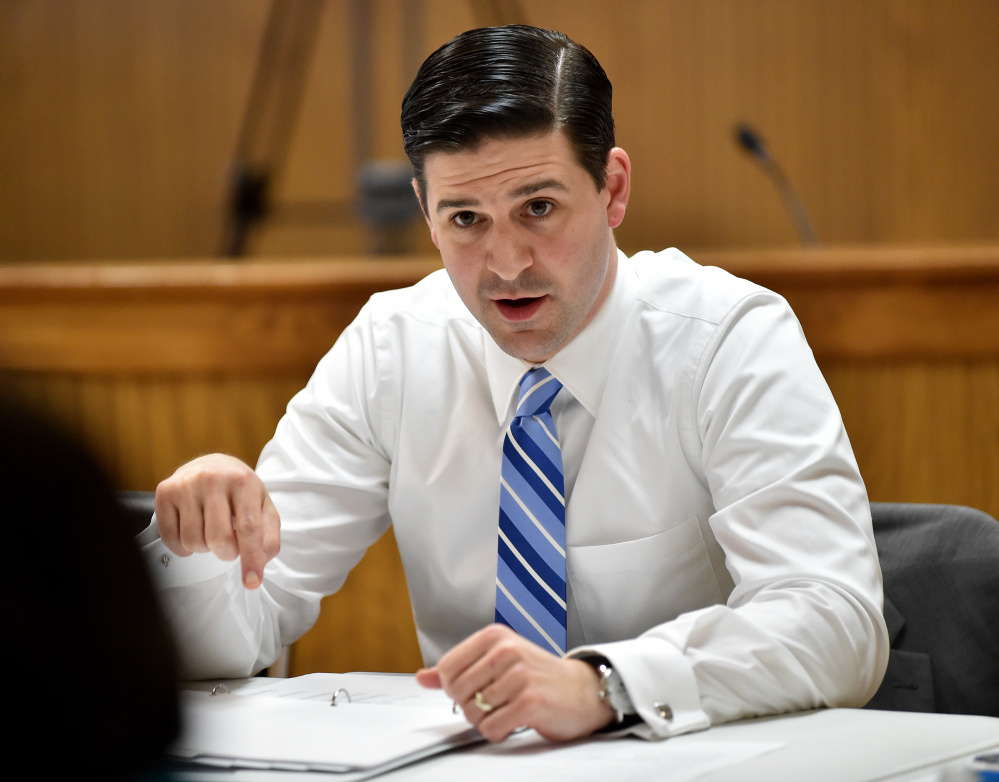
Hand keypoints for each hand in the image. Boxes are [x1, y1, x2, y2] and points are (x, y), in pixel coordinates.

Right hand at [154, 453, 279, 588]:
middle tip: (229, 544)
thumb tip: (261, 559)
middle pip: (218, 539)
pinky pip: (170, 538)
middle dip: (226, 552)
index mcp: (243, 481)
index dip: (251, 558)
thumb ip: (268, 534)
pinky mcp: (164, 492)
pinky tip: (192, 531)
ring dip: (204, 547)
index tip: (252, 581)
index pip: (248, 528)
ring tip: (210, 531)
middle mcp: (212, 479)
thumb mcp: (263, 506)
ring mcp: (186, 484)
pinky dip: (183, 546)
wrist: (211, 465)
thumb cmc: (239, 491)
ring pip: (193, 541)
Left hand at [415, 624, 615, 742]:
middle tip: (495, 702)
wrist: (584, 691)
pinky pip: (492, 729)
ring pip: (473, 713)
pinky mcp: (530, 701)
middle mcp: (506, 651)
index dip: (455, 688)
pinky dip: (499, 732)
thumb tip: (422, 677)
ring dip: (487, 721)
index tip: (475, 688)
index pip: (448, 668)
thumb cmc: (539, 676)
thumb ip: (458, 669)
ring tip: (508, 710)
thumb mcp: (497, 662)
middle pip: (458, 693)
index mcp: (494, 637)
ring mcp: (519, 675)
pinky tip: (515, 721)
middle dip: (471, 706)